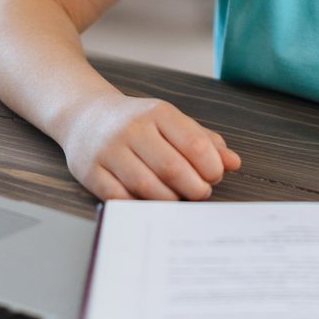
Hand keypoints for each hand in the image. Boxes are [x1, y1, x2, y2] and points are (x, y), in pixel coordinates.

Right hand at [60, 95, 241, 200]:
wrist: (84, 116)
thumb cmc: (136, 123)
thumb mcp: (171, 122)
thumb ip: (203, 141)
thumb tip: (234, 163)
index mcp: (157, 113)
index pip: (194, 144)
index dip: (212, 168)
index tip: (214, 176)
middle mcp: (131, 129)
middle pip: (172, 168)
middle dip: (194, 188)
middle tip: (199, 192)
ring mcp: (108, 150)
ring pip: (146, 186)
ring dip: (169, 200)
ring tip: (177, 198)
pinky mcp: (90, 171)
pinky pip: (119, 197)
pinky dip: (138, 205)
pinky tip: (148, 202)